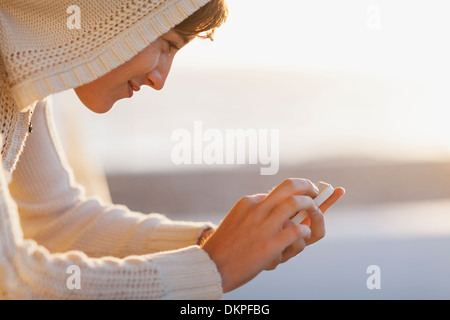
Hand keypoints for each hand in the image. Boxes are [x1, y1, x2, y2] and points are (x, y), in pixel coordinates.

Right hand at [201, 178, 344, 292]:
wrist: (212, 267)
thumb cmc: (225, 247)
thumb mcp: (237, 221)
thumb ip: (255, 214)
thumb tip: (277, 212)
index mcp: (249, 202)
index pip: (278, 191)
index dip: (293, 194)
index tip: (301, 198)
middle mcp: (257, 208)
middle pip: (290, 186)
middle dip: (307, 186)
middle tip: (314, 192)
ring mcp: (263, 225)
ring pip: (297, 203)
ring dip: (312, 206)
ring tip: (316, 213)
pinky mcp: (270, 244)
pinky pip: (297, 231)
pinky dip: (306, 232)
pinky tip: (304, 236)